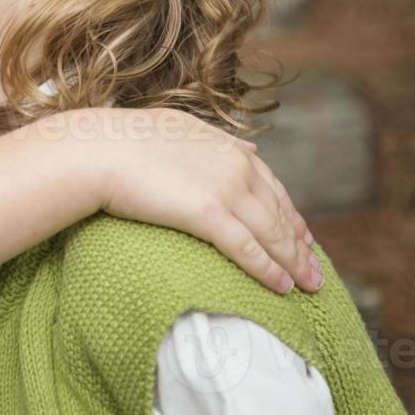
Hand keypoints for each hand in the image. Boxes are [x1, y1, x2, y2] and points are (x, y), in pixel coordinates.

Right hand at [84, 107, 320, 293]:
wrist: (99, 149)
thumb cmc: (127, 140)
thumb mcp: (181, 128)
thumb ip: (219, 141)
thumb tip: (251, 149)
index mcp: (228, 147)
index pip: (272, 186)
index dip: (290, 214)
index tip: (302, 236)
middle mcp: (236, 166)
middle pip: (279, 213)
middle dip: (300, 245)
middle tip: (315, 270)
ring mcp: (225, 190)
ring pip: (272, 234)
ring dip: (294, 263)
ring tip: (309, 285)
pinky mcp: (208, 214)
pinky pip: (248, 249)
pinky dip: (268, 269)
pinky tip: (281, 286)